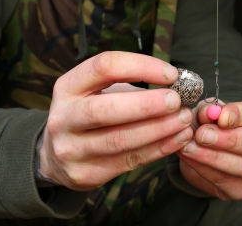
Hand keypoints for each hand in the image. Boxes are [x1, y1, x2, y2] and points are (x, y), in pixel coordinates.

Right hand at [36, 51, 193, 190]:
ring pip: (119, 140)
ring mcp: (71, 149)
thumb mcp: (100, 90)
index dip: (140, 67)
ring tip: (184, 120)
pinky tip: (178, 138)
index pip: (104, 67)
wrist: (57, 154)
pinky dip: (159, 148)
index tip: (171, 74)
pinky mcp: (85, 174)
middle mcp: (64, 118)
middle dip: (146, 105)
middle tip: (177, 101)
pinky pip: (129, 161)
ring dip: (159, 129)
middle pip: (105, 109)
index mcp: (67, 87)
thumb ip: (133, 85)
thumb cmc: (91, 110)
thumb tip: (178, 85)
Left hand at [177, 100, 241, 199]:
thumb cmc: (217, 123)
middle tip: (203, 135)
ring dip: (214, 157)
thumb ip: (211, 110)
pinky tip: (190, 159)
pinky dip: (205, 169)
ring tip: (190, 148)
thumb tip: (209, 114)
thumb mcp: (213, 110)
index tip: (220, 116)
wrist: (209, 148)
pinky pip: (227, 181)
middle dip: (230, 140)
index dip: (241, 115)